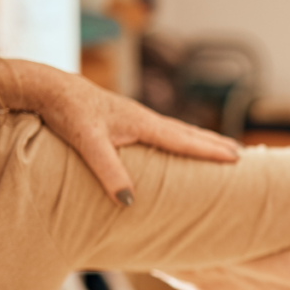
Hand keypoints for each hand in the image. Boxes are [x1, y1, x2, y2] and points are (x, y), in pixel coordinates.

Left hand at [0, 58, 239, 205]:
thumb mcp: (88, 145)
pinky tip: (180, 141)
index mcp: (143, 124)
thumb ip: (109, 172)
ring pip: (178, 129)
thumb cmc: (68, 114)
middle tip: (241, 155)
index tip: (236, 158)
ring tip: (219, 147)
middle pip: (189, 133)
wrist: (49, 87)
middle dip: (215, 144)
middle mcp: (145, 118)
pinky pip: (165, 129)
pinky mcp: (127, 117)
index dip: (211, 151)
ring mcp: (137, 116)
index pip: (185, 140)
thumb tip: (129, 202)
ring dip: (201, 139)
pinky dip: (182, 136)